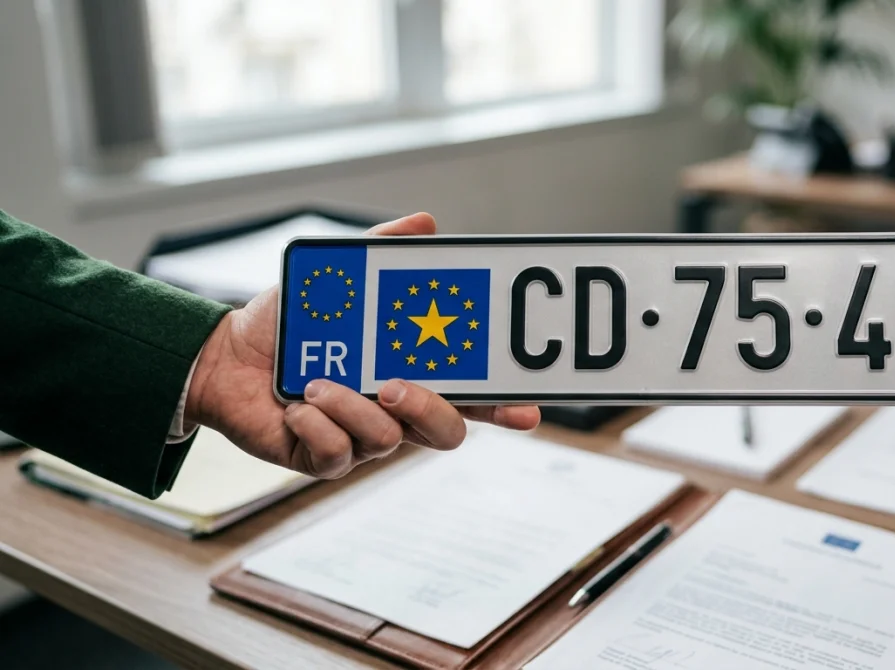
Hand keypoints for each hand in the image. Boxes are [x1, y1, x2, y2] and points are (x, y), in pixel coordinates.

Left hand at [184, 213, 539, 477]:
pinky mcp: (321, 458)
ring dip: (352, 407)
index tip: (527, 407)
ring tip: (317, 382)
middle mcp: (393, 412)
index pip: (471, 395)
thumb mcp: (339, 279)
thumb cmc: (292, 324)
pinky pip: (336, 456)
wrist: (224, 354)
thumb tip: (426, 223)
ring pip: (386, 442)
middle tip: (397, 385)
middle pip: (445, 432)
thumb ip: (383, 252)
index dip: (504, 406)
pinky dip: (317, 426)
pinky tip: (296, 405)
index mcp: (411, 375)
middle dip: (430, 409)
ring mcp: (360, 439)